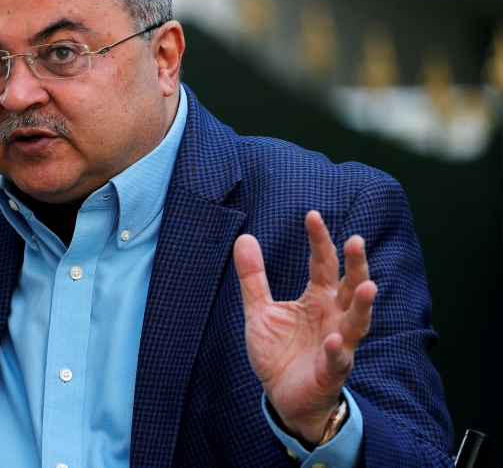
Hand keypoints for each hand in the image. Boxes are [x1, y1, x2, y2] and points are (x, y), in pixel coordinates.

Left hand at [234, 210, 375, 443]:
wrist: (282, 396)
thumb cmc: (279, 352)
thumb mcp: (260, 310)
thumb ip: (253, 277)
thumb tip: (244, 237)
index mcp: (318, 299)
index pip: (323, 264)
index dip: (319, 240)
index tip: (312, 215)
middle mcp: (334, 316)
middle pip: (350, 286)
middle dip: (356, 264)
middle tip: (357, 240)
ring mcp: (338, 343)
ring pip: (357, 321)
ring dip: (364, 305)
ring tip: (368, 286)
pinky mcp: (332, 370)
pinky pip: (339, 359)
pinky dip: (338, 350)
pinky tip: (335, 339)